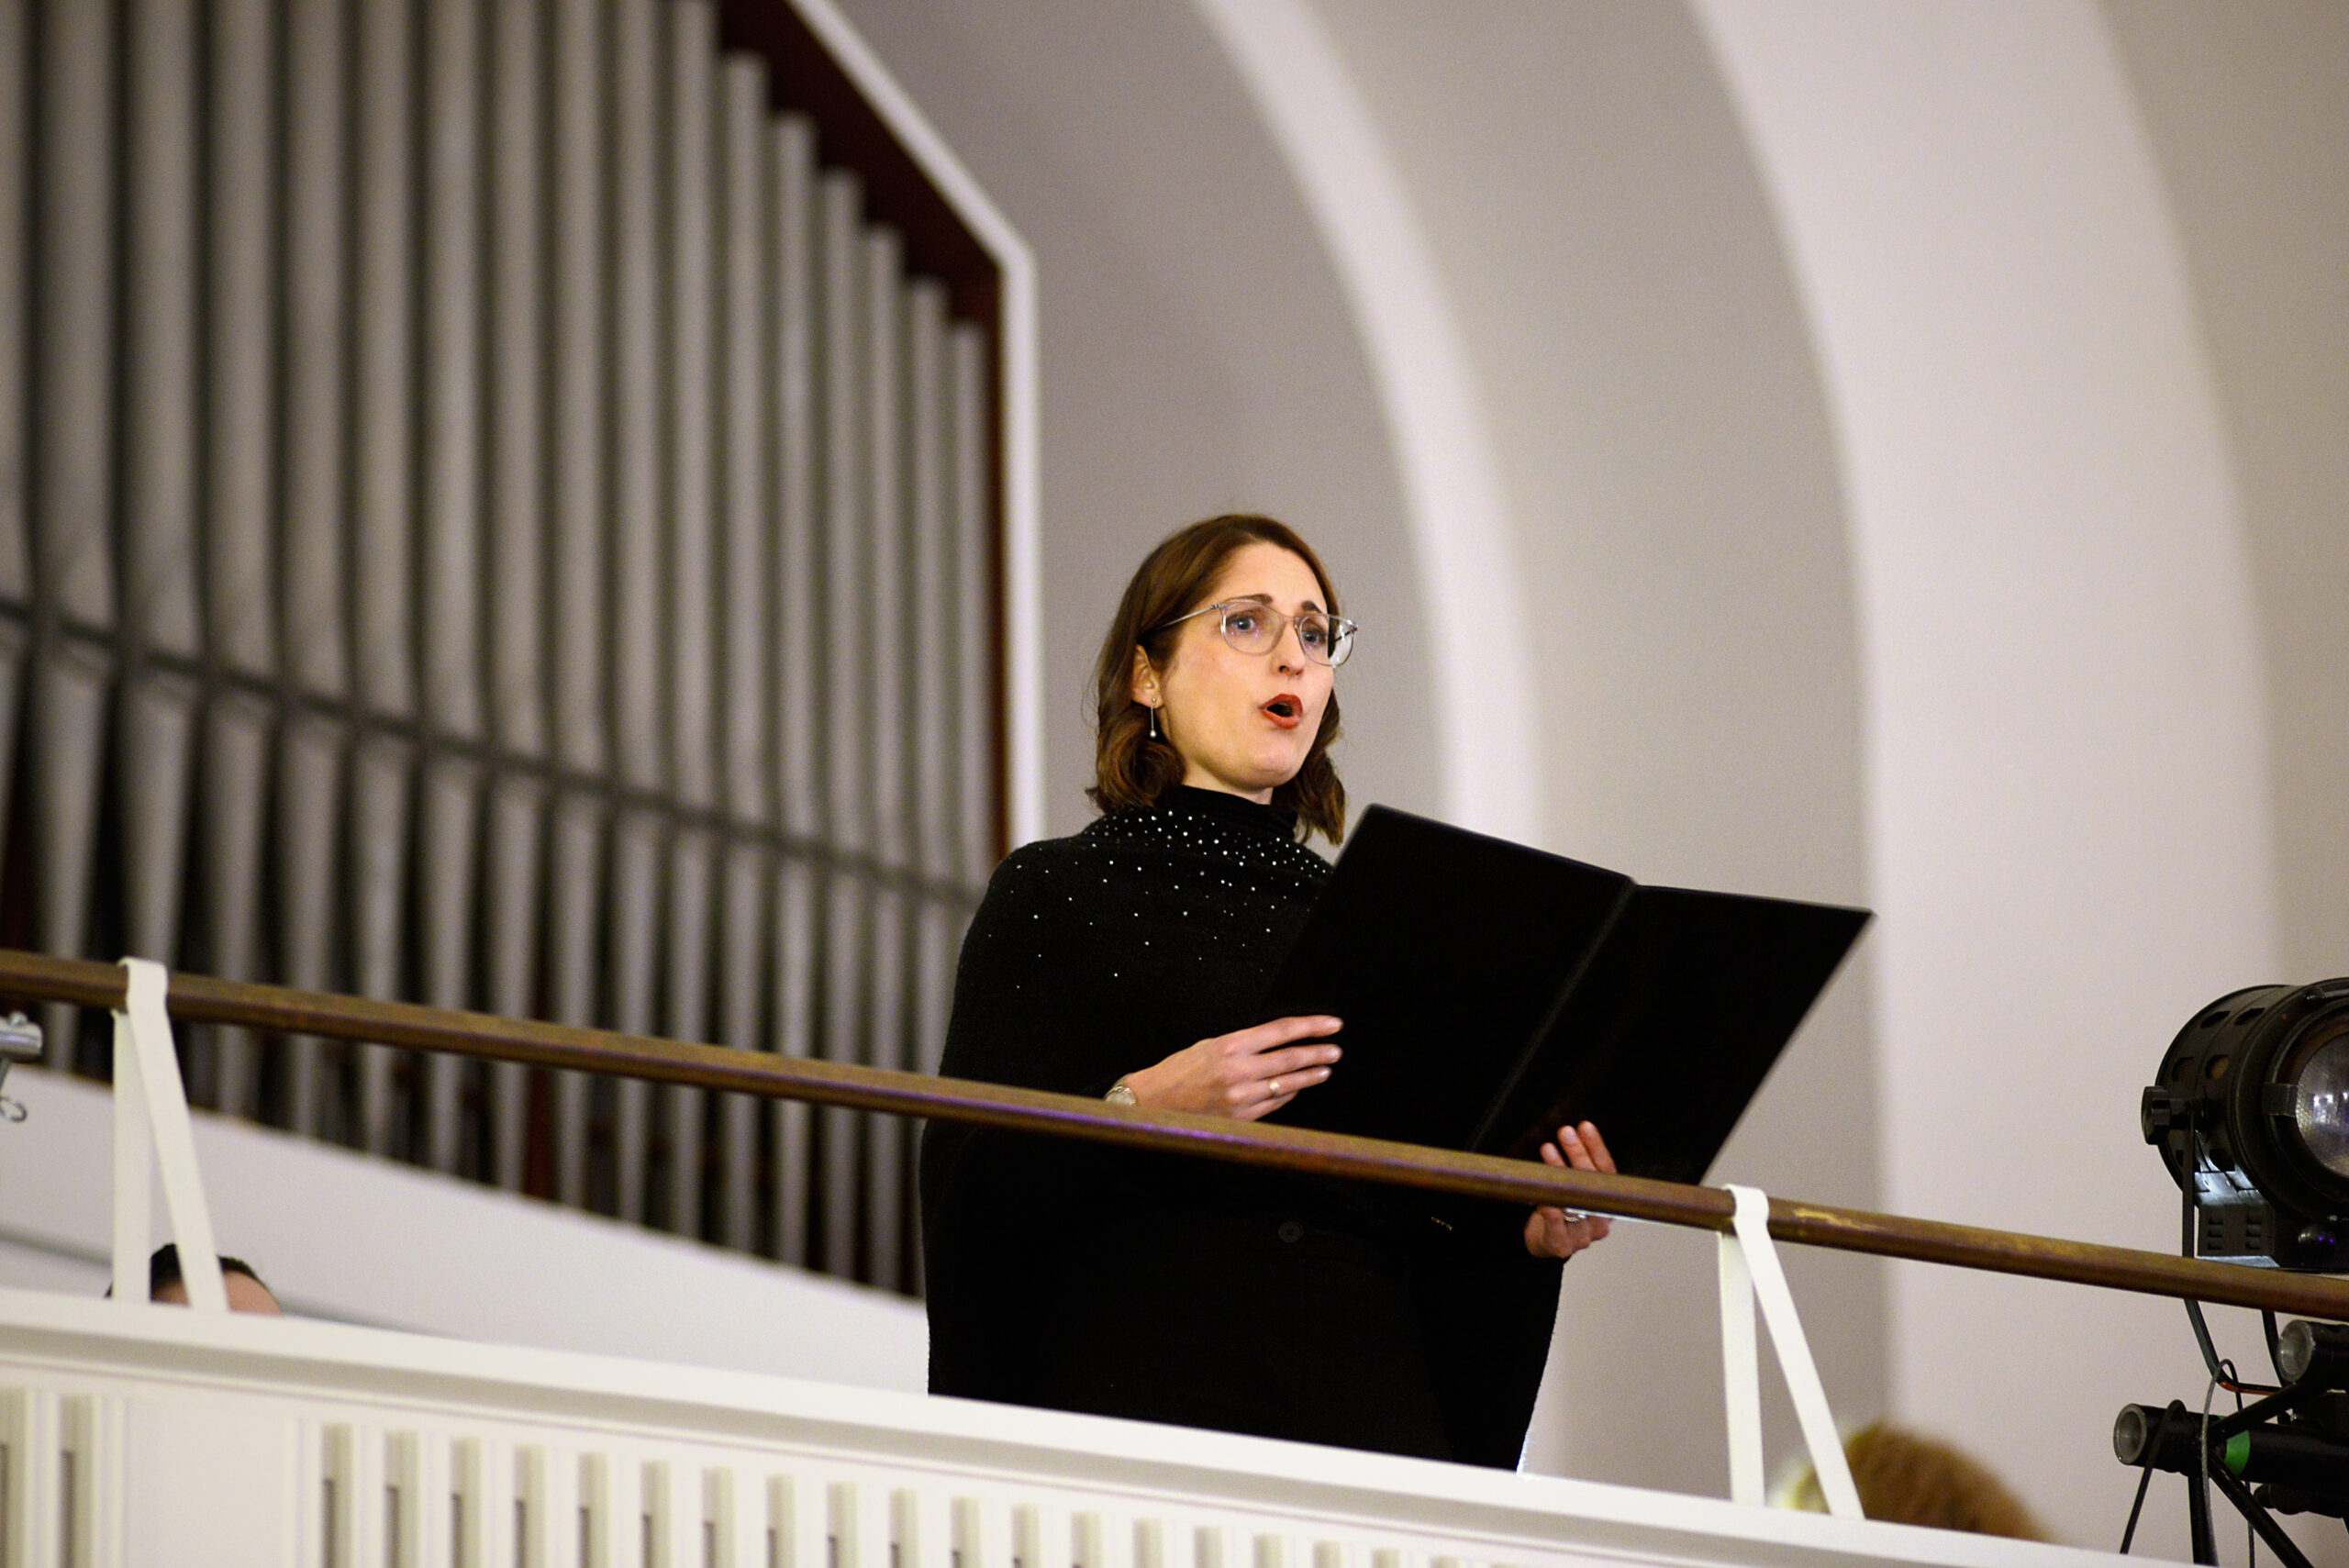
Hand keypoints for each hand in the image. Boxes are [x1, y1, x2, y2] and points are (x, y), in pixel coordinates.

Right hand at [1120, 1015, 1341, 1120]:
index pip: (1282, 1031)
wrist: (1153, 1103)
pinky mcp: (1241, 1117)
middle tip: (1336, 1049)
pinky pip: (1274, 1103)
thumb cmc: (1179, 1069)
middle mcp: (1239, 1070)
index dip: (1312, 1026)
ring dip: (1311, 1076)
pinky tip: (1298, 1087)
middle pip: (1291, 1058)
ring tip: (1326, 1069)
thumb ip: (1244, 1044)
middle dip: (1319, 1053)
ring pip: (1288, 1084)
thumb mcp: (1210, 1045)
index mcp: (1231, 1044)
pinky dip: (1289, 1093)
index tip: (1333, 1024)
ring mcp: (1241, 1097)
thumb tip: (1278, 1043)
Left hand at [1524, 1121, 1614, 1259]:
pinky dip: (1551, 1210)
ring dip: (1561, 1173)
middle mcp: (1600, 1222)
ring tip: (1548, 1149)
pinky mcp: (1561, 1247)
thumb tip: (1572, 1132)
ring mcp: (1582, 1236)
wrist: (1543, 1243)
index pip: (1607, 1172)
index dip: (1596, 1148)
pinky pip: (1557, 1227)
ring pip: (1573, 1202)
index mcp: (1607, 1205)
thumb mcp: (1574, 1188)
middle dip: (1578, 1154)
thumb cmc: (1561, 1212)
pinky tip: (1544, 1196)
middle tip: (1566, 1132)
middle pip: (1593, 1184)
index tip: (1585, 1127)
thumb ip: (1577, 1169)